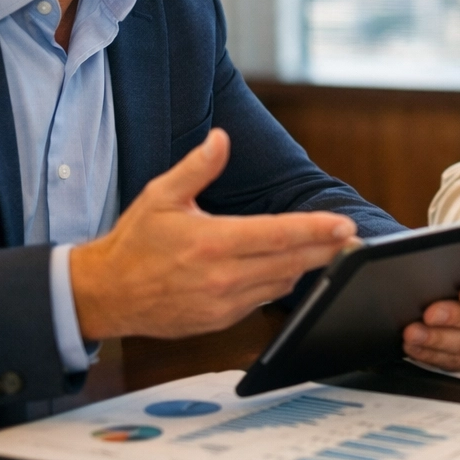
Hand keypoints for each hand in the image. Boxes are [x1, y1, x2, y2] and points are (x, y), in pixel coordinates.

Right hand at [71, 129, 355, 340]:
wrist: (107, 294)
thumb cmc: (135, 242)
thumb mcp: (161, 195)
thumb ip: (197, 167)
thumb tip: (221, 138)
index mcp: (212, 242)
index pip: (278, 235)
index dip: (316, 230)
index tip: (344, 225)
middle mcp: (223, 276)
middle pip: (291, 262)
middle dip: (327, 250)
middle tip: (353, 239)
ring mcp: (224, 303)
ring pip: (282, 283)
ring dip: (305, 266)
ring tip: (328, 249)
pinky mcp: (221, 320)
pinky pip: (263, 299)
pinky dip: (279, 282)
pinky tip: (288, 267)